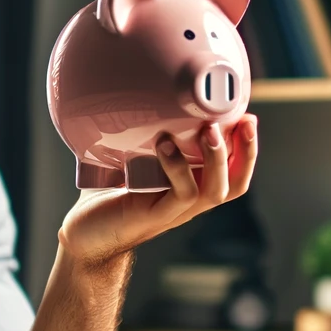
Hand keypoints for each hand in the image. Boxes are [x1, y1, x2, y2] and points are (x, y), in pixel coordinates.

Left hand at [59, 114, 258, 264]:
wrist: (82, 236)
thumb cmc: (106, 196)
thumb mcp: (132, 161)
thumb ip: (146, 137)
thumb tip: (149, 95)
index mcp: (191, 188)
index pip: (233, 172)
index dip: (247, 148)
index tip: (247, 115)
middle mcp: (188, 203)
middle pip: (235, 184)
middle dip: (246, 152)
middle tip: (243, 120)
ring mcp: (173, 212)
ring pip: (213, 191)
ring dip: (216, 159)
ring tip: (209, 130)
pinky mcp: (152, 216)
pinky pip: (178, 195)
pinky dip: (176, 168)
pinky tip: (164, 145)